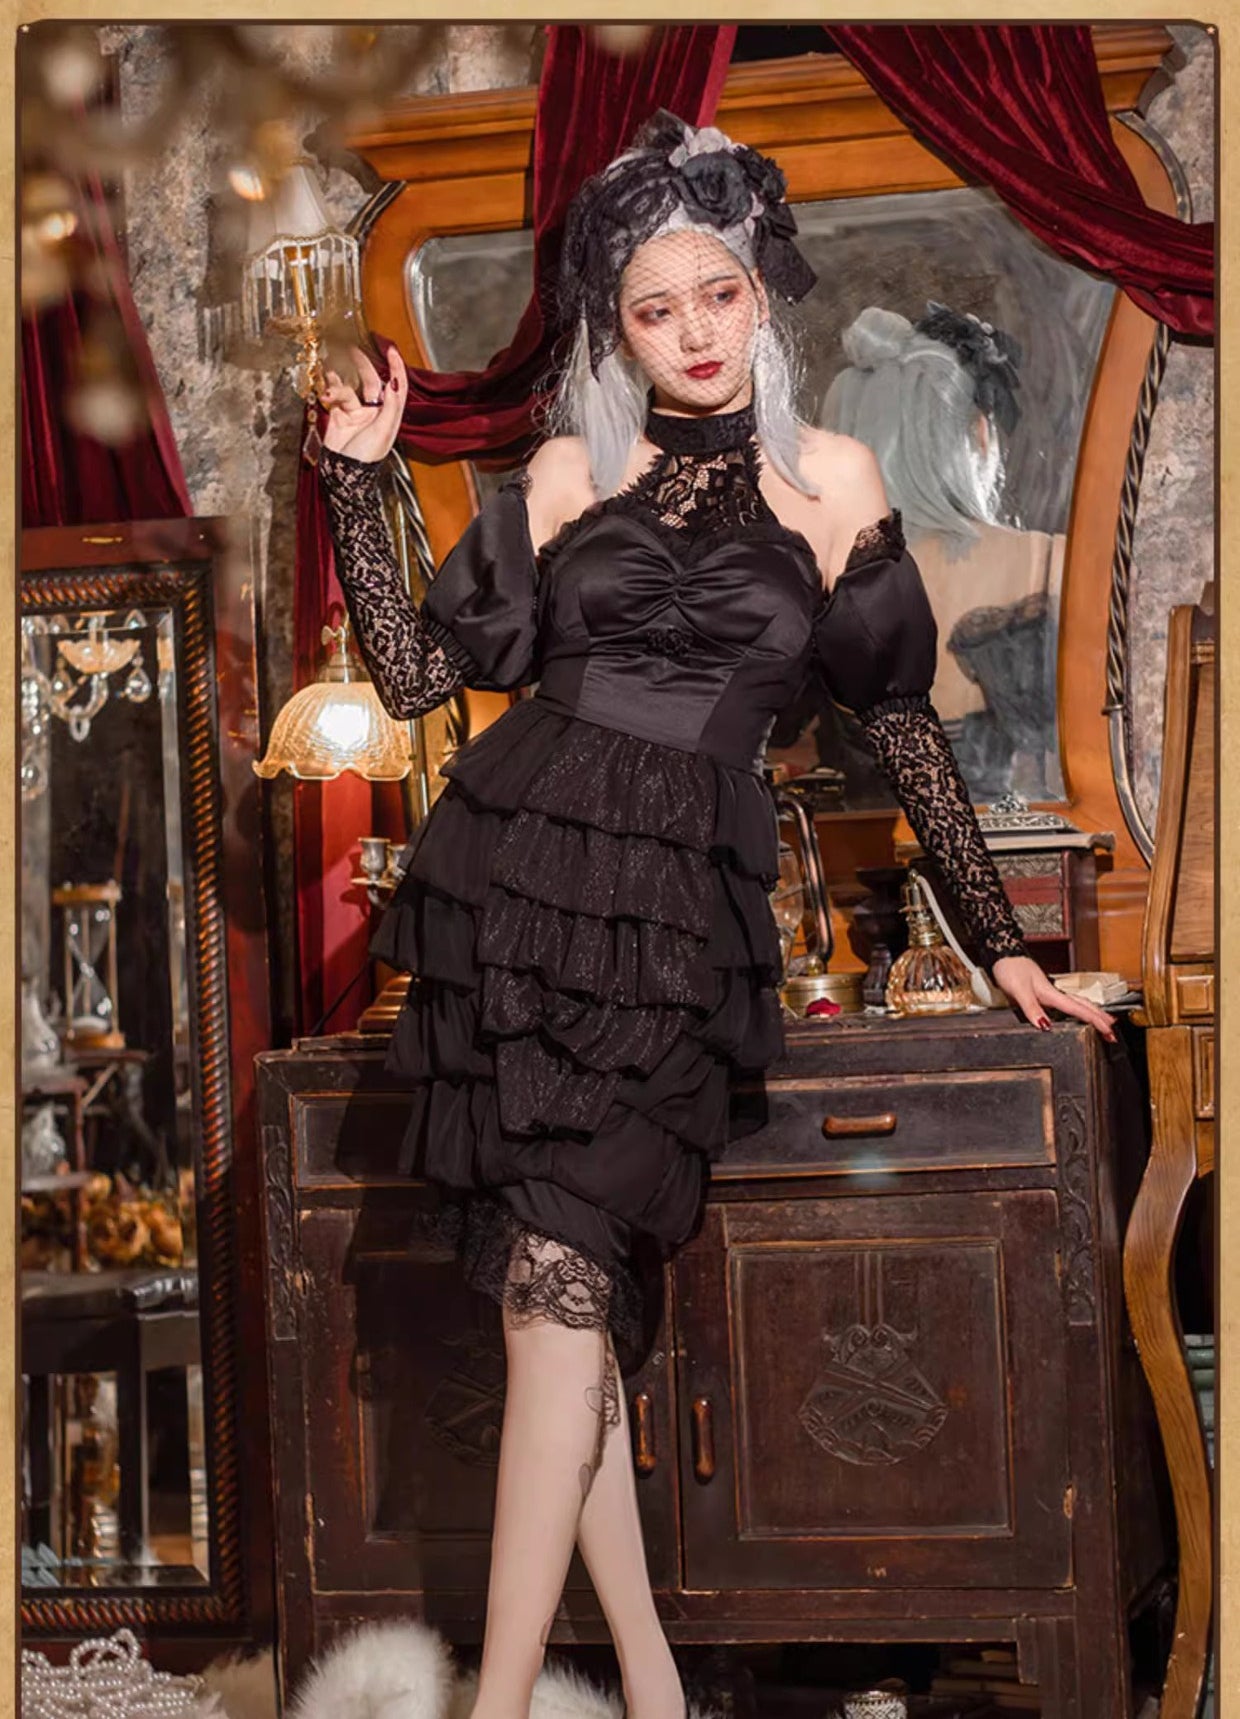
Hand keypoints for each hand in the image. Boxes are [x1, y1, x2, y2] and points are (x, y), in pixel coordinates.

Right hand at [320, 343, 407, 462]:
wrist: (344, 473)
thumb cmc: (367, 457)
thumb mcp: (384, 431)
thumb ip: (391, 406)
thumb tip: (395, 383)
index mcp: (390, 415)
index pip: (397, 387)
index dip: (395, 368)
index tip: (391, 350)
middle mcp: (374, 412)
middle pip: (370, 381)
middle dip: (362, 366)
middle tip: (353, 351)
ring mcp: (355, 413)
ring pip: (348, 389)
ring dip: (338, 386)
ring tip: (330, 387)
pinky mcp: (338, 416)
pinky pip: (335, 397)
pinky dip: (329, 392)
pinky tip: (325, 392)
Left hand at [990, 954, 1116, 1042]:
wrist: (1003, 955)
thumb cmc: (1011, 969)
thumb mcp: (1019, 990)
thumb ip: (1032, 1008)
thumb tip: (1045, 1026)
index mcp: (1052, 993)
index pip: (1078, 1009)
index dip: (1095, 1021)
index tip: (1109, 1032)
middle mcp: (1054, 993)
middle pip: (1084, 1006)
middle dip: (1100, 1019)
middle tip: (1113, 1033)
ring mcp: (1050, 993)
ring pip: (1078, 1004)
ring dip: (1092, 1013)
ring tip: (1104, 1023)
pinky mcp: (1044, 994)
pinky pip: (1067, 1004)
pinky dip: (1079, 1010)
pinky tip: (1078, 1014)